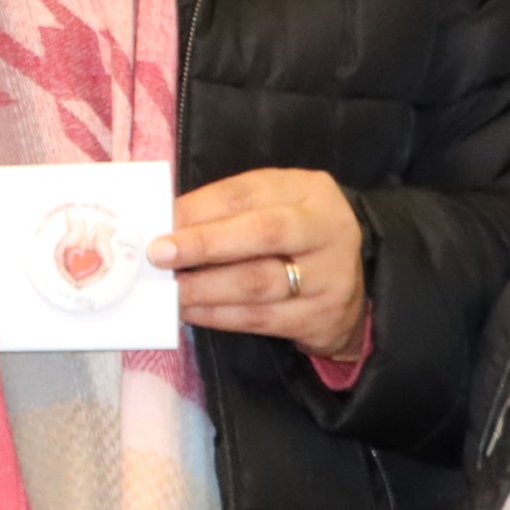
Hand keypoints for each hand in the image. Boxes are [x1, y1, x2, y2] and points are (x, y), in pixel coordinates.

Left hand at [154, 169, 370, 362]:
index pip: (248, 193)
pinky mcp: (321, 318)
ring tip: (169, 289)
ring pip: (258, 282)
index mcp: (309, 191)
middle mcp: (327, 229)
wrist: (350, 289)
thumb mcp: (275, 207)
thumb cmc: (295, 239)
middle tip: (159, 255)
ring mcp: (329, 276)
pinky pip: (260, 319)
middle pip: (262, 232)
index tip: (161, 221)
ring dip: (204, 287)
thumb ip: (231, 210)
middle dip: (204, 243)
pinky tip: (191, 311)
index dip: (201, 207)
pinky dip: (219, 316)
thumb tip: (168, 223)